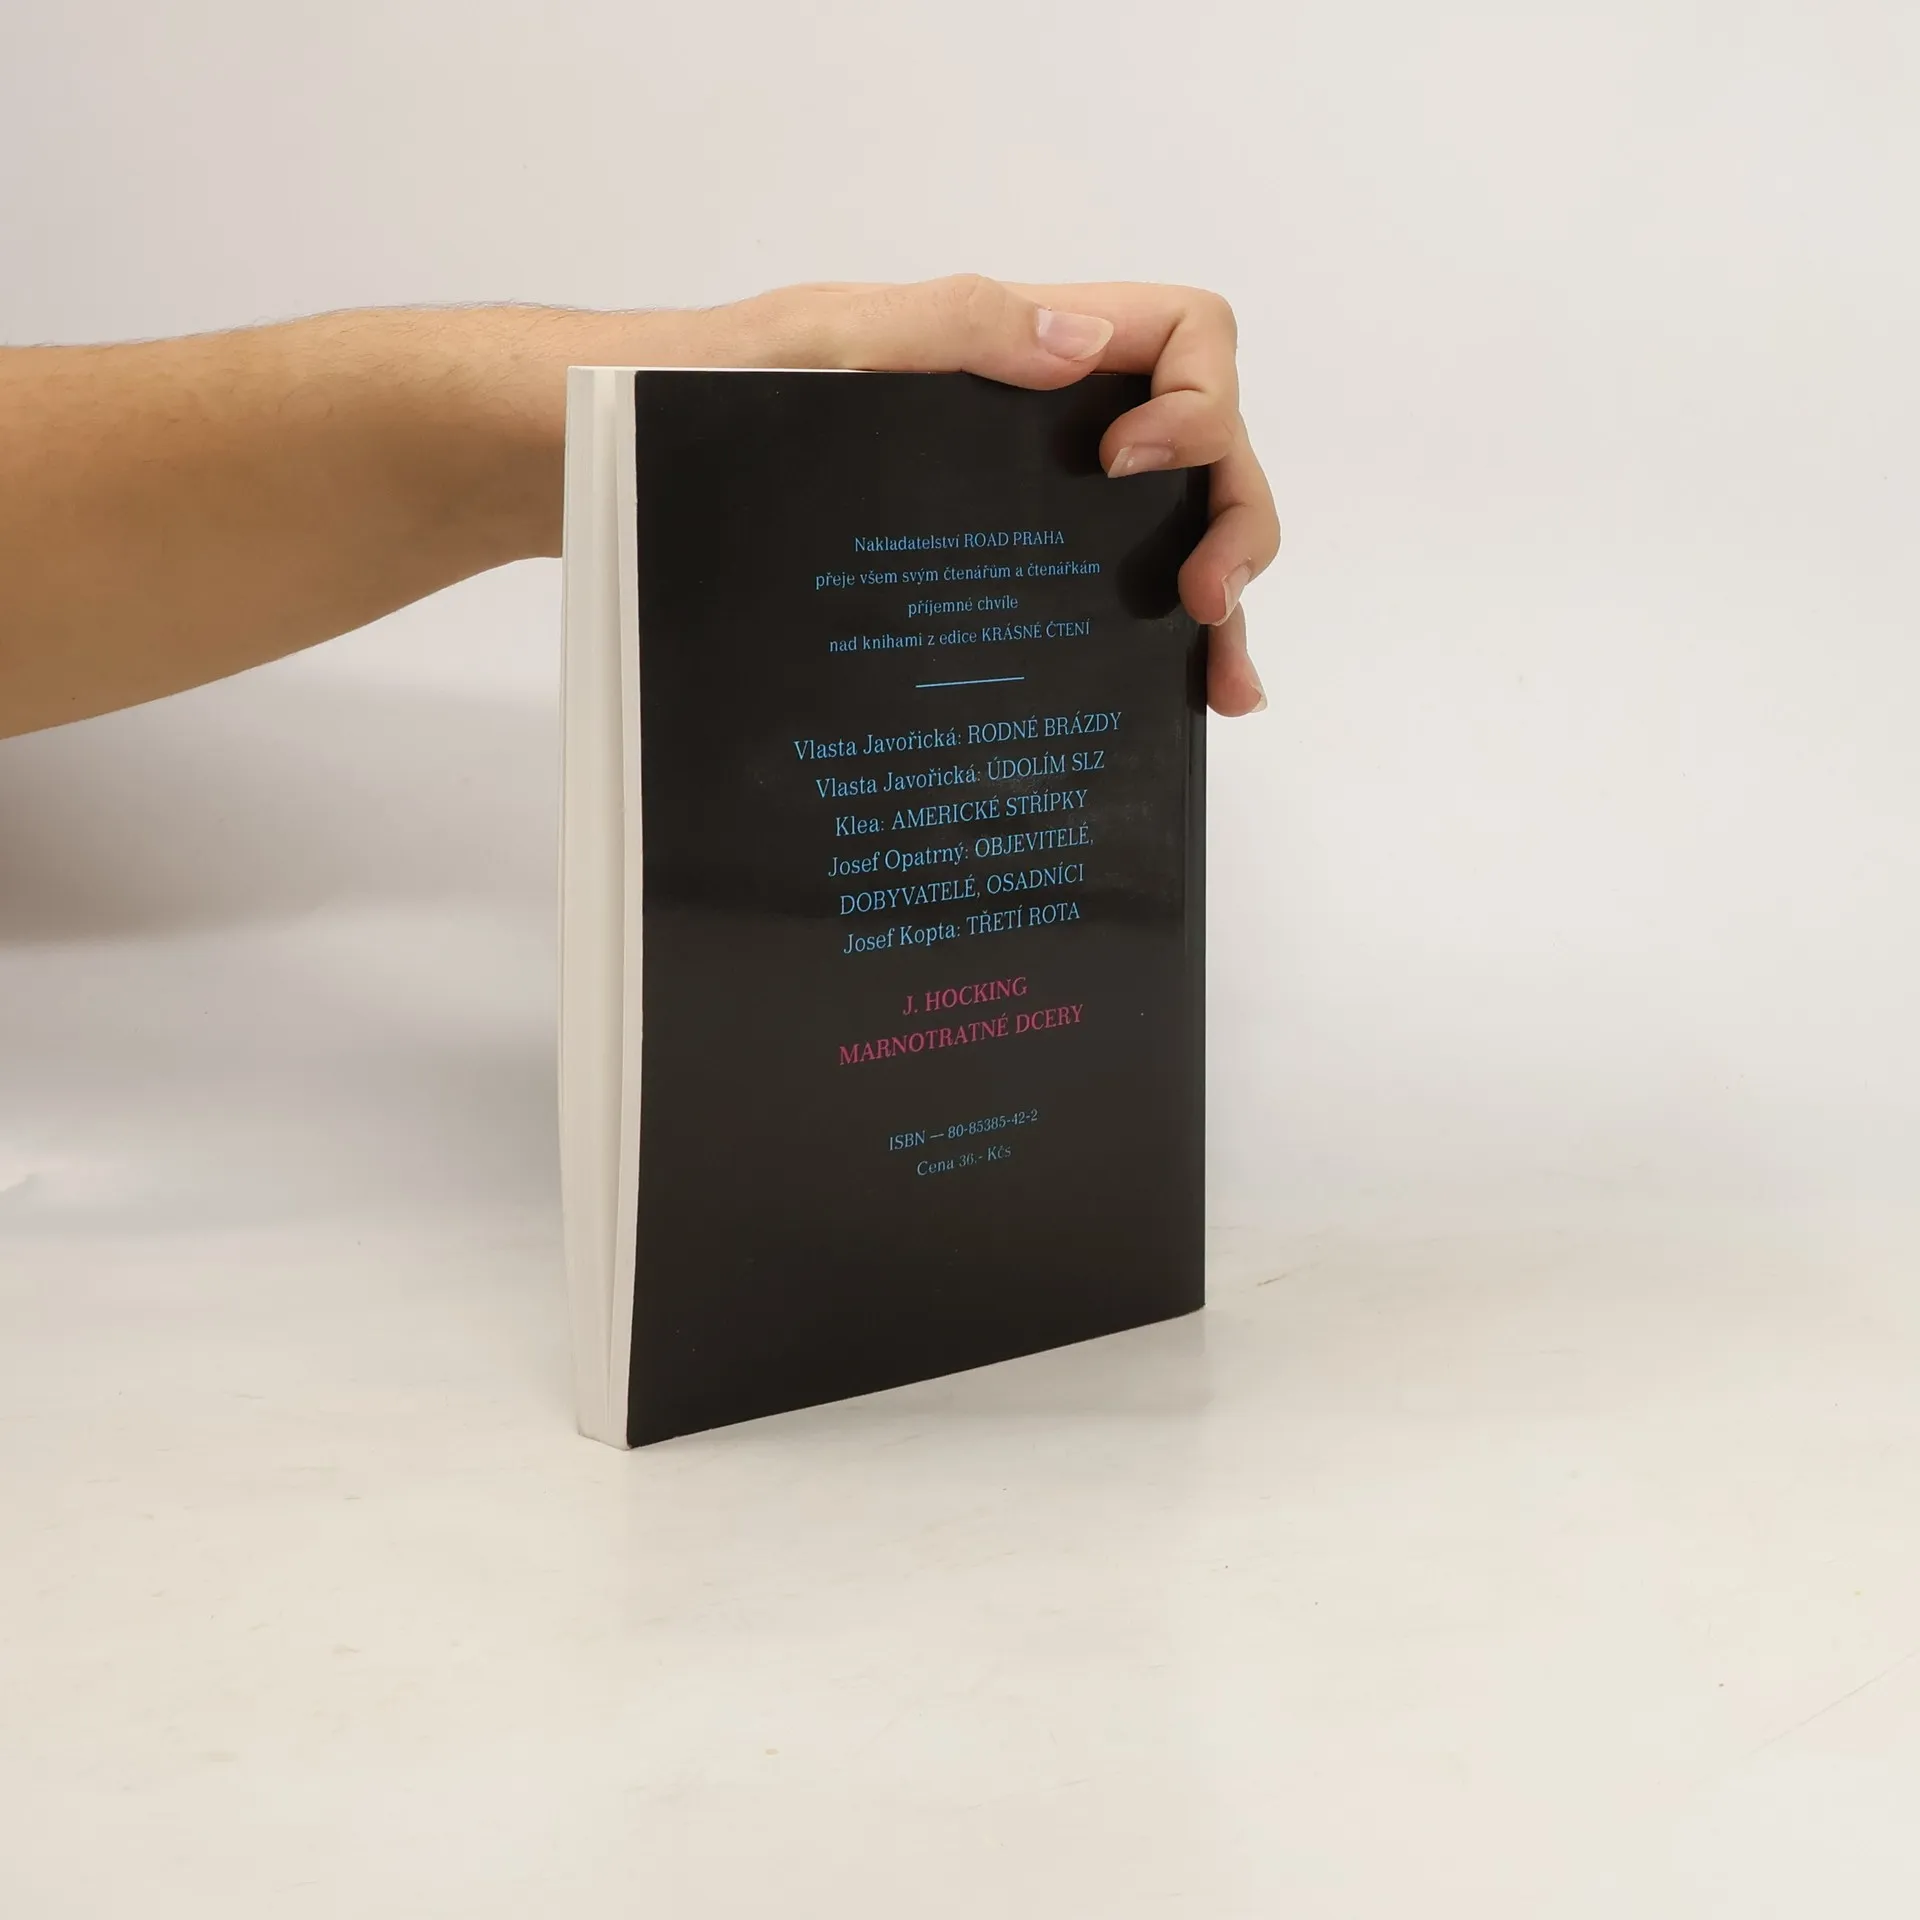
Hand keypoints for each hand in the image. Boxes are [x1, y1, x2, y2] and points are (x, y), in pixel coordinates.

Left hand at [712, 276, 1277, 716]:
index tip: (1128, 466)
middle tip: (1205, 596)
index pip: (1183, 334)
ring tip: (1222, 678)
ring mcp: (1036, 506)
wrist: (640, 460)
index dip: (1196, 398)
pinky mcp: (1004, 572)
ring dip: (1223, 590)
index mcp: (1027, 347)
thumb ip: (952, 328)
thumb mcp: (829, 341)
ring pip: (1175, 529)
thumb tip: (1078, 352)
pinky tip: (1187, 691)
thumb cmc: (724, 390)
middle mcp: (1053, 425)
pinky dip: (1165, 637)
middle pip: (1206, 446)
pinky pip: (1109, 591)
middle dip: (1234, 515)